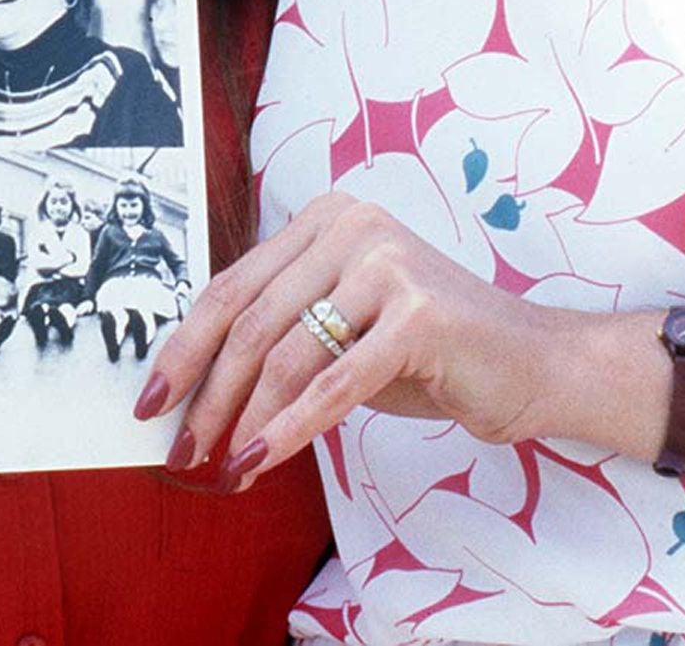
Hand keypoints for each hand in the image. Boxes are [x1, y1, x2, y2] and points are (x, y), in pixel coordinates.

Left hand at [138, 192, 556, 491]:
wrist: (533, 364)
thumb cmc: (429, 354)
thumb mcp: (343, 330)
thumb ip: (282, 336)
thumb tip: (195, 387)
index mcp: (325, 219)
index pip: (233, 286)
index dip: (185, 347)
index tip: (152, 399)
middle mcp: (352, 226)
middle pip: (251, 320)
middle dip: (208, 393)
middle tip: (181, 448)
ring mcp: (387, 264)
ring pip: (287, 353)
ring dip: (244, 419)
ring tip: (223, 465)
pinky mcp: (419, 314)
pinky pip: (333, 383)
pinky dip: (289, 428)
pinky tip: (260, 460)